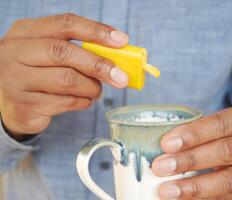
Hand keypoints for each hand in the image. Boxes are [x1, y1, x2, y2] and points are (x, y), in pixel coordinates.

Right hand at [0, 13, 128, 138]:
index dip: (96, 31)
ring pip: (67, 81)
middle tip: (121, 77)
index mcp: (26, 32)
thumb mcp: (48, 53)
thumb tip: (117, 56)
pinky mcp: (24, 106)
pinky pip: (65, 102)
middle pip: (64, 53)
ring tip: (97, 90)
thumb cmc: (37, 73)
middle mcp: (15, 52)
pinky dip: (83, 102)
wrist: (9, 103)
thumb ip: (76, 50)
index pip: (65, 23)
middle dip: (99, 65)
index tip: (121, 40)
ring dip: (92, 87)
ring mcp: (16, 80)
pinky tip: (84, 100)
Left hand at [152, 107, 231, 199]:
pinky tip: (182, 199)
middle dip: (189, 160)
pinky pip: (227, 198)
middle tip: (160, 167)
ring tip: (167, 190)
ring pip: (228, 180)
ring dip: (194, 187)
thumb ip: (191, 134)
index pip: (219, 124)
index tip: (166, 144)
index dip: (193, 134)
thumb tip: (160, 149)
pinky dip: (202, 199)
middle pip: (225, 151)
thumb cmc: (220, 135)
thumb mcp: (210, 126)